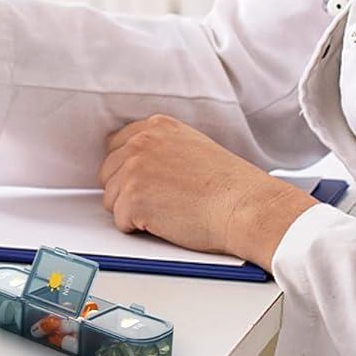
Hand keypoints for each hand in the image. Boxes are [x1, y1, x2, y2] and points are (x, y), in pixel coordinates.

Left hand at [98, 116, 315, 267]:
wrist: (246, 207)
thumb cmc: (230, 186)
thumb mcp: (191, 146)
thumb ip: (160, 147)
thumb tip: (137, 162)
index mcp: (155, 127)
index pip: (116, 146)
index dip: (128, 170)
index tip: (146, 183)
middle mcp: (140, 142)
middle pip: (109, 172)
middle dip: (127, 191)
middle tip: (160, 202)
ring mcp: (134, 169)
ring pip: (112, 198)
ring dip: (133, 211)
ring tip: (167, 212)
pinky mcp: (133, 198)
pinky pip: (120, 220)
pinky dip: (138, 228)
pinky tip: (165, 223)